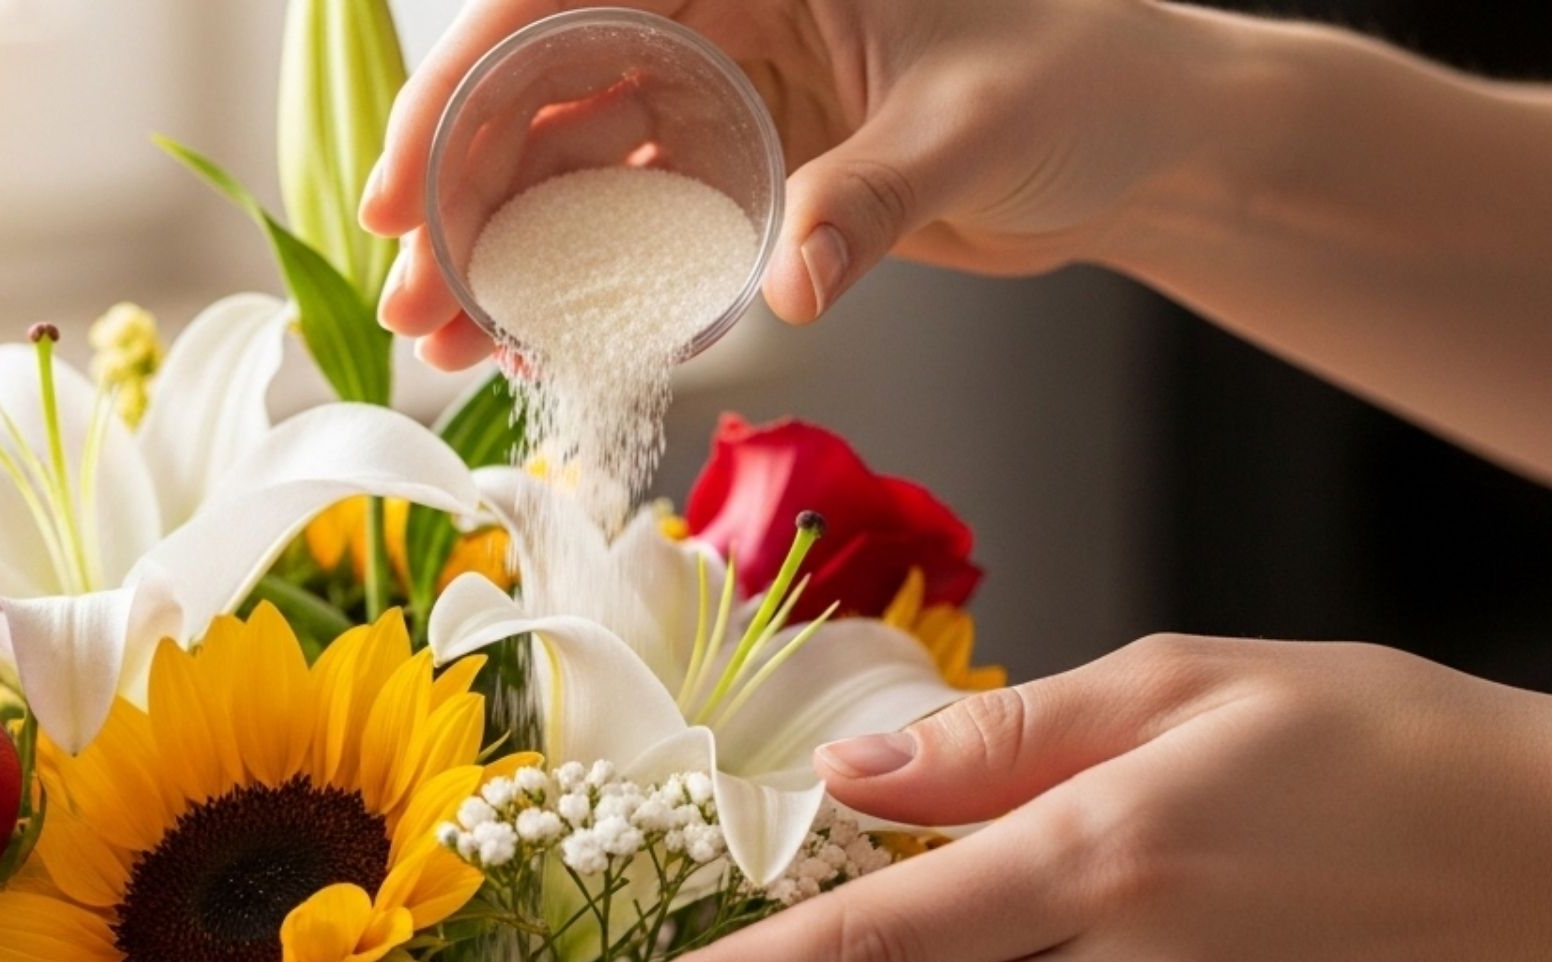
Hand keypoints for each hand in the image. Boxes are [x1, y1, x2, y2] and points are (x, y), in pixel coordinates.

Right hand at [361, 0, 1218, 366]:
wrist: (1144, 138)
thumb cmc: (1083, 78)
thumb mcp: (973, 128)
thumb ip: (874, 199)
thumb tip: (794, 289)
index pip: (569, 3)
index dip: (469, 88)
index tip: (407, 188)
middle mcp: (721, 12)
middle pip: (548, 90)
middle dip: (465, 192)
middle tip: (412, 294)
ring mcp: (732, 92)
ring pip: (579, 164)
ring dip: (507, 248)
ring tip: (444, 338)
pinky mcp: (754, 167)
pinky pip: (641, 222)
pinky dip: (583, 278)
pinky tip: (529, 337)